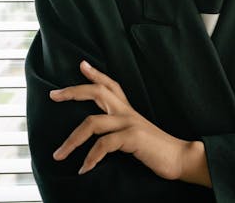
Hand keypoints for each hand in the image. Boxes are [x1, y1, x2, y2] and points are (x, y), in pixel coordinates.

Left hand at [50, 61, 210, 185]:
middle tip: (53, 95)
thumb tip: (99, 138)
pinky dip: (91, 158)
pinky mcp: (133, 137)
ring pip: (92, 123)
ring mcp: (130, 123)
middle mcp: (127, 112)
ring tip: (58, 155)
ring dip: (71, 141)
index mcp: (128, 110)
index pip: (111, 85)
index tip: (81, 64)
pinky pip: (104, 144)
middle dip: (73, 91)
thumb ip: (120, 131)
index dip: (95, 74)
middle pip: (97, 92)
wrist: (181, 158)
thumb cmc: (157, 150)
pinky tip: (84, 169)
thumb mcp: (136, 135)